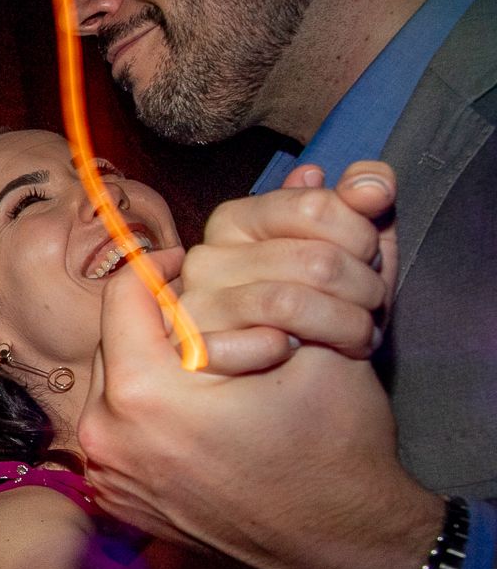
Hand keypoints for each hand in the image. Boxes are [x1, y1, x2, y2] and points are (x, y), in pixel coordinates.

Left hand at [79, 258, 439, 568]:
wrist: (340, 547)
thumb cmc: (333, 447)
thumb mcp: (310, 347)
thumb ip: (250, 294)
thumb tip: (212, 262)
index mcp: (142, 394)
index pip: (122, 295)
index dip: (157, 268)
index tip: (186, 263)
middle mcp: (106, 437)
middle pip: (112, 343)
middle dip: (152, 321)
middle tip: (198, 312)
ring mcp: (106, 475)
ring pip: (112, 387)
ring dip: (147, 366)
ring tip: (199, 362)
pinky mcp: (115, 499)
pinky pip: (117, 431)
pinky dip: (145, 412)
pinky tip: (193, 412)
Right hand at [177, 162, 396, 374]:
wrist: (313, 384)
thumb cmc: (331, 308)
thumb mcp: (359, 249)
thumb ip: (366, 201)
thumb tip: (372, 183)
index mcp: (237, 219)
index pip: (315, 206)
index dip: (362, 236)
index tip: (371, 259)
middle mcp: (207, 257)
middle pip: (313, 260)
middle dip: (364, 288)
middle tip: (373, 308)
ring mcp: (195, 304)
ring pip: (288, 302)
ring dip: (344, 325)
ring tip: (358, 337)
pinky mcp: (195, 352)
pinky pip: (254, 342)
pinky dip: (289, 351)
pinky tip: (299, 352)